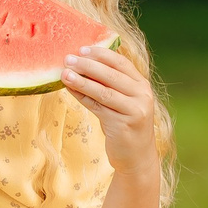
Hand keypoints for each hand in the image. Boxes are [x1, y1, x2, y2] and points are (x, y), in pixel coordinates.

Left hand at [61, 43, 159, 174]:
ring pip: (104, 91)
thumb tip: (81, 66)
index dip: (102, 54)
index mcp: (142, 86)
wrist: (137, 158)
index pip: (122, 63)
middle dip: (88, 65)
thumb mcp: (122, 103)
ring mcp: (134, 110)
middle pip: (112, 75)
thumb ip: (109, 85)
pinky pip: (98, 107)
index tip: (82, 48)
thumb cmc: (125, 126)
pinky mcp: (123, 125)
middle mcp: (142, 96)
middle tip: (68, 58)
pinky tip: (70, 89)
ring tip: (64, 73)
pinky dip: (82, 96)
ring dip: (82, 81)